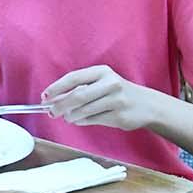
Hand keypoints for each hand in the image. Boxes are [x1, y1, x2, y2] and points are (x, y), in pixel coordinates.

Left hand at [42, 65, 157, 130]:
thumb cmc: (118, 92)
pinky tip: (79, 120)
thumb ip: (81, 87)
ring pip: (84, 110)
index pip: (74, 78)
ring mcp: (116, 100)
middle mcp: (110, 83)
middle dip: (60, 105)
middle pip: (77, 96)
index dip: (57, 87)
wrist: (148, 105)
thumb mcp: (102, 82)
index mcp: (102, 71)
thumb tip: (53, 99)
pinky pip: (92, 120)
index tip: (45, 96)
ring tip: (67, 117)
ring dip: (70, 116)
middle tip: (51, 112)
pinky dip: (81, 121)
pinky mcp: (119, 116)